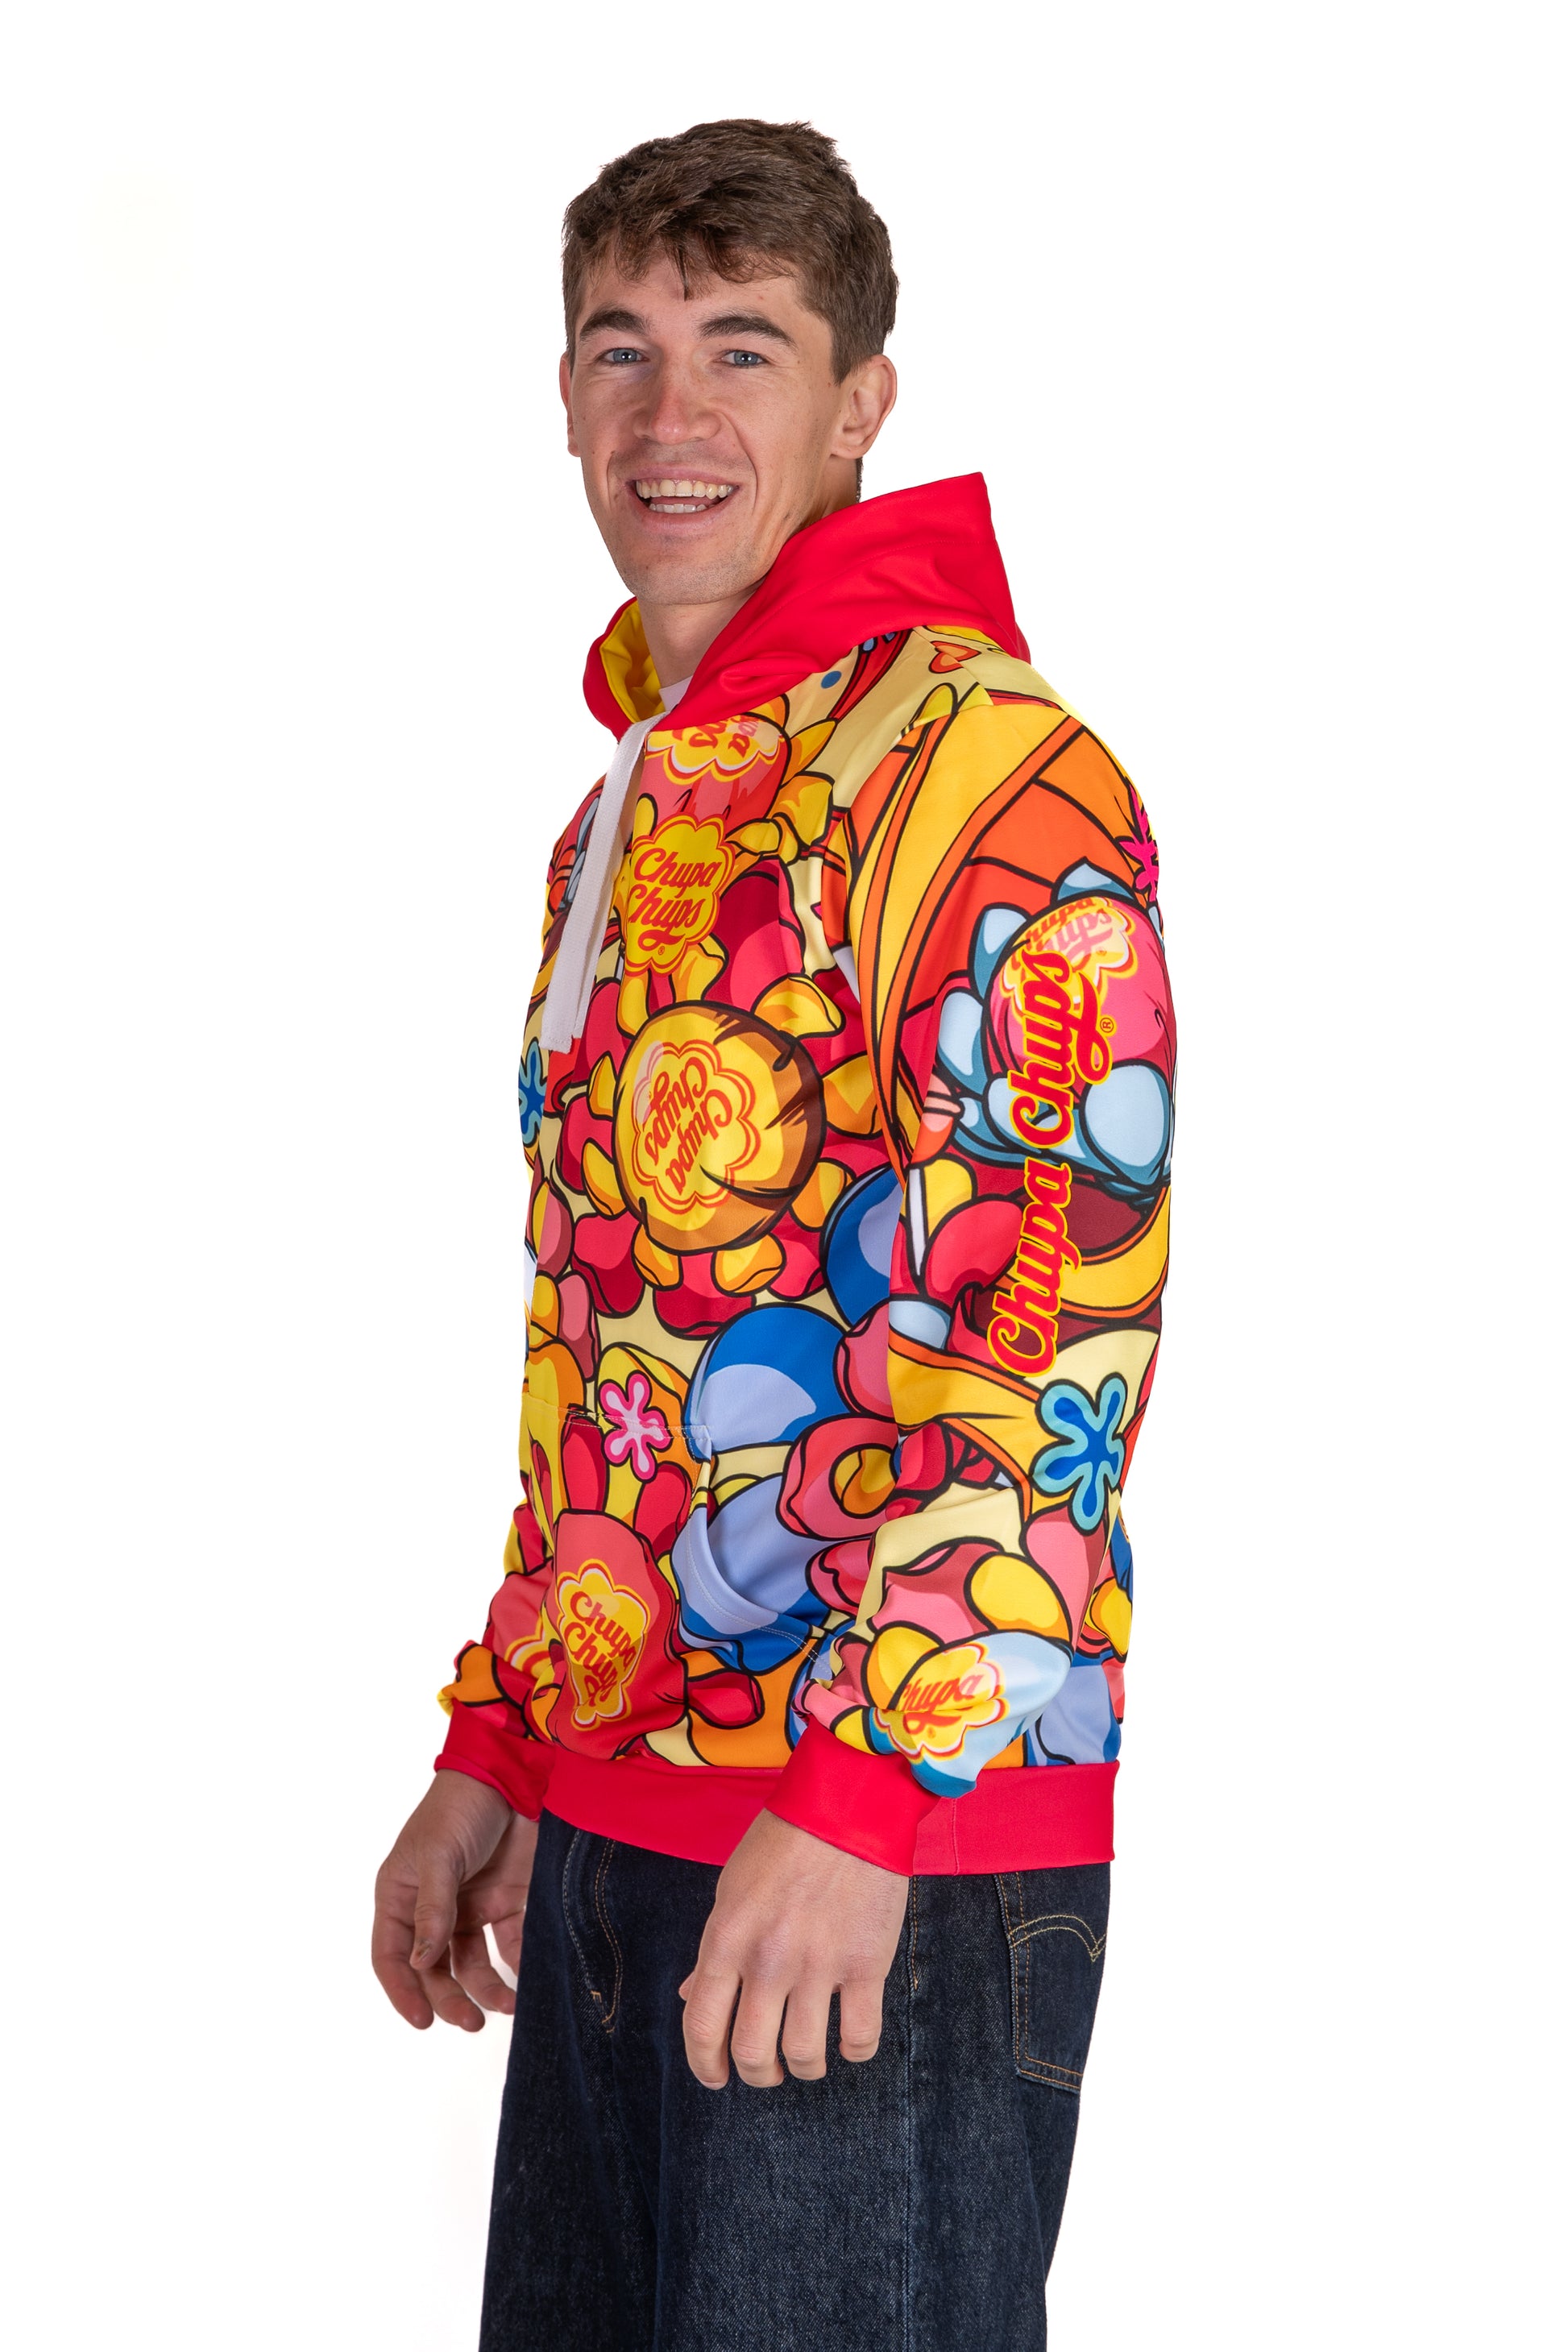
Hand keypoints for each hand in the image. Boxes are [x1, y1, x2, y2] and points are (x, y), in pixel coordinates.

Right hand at [372, 1772, 536, 2031]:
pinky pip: (509, 1943)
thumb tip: (422, 1962)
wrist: (514, 1775)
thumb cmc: (460, 1806)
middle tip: (471, 2022)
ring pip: (471, 1963)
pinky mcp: (507, 1899)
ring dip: (486, 1988)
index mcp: (401, 1895)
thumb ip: (433, 1910)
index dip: (403, 1990)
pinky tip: (528, 1978)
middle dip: (449, 1997)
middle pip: (433, 1967)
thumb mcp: (439, 1855)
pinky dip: (518, 1963)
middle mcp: (433, 1907)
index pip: (392, 1955)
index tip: (422, 2020)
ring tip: (509, 2005)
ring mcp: (470, 1905)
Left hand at [679, 1811, 907, 2088]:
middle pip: (752, 2053)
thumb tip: (693, 1997)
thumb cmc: (785, 1839)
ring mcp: (819, 1965)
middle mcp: (768, 1960)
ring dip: (805, 2066)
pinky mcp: (868, 1965)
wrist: (849, 1802)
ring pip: (805, 2055)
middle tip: (768, 2068)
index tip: (716, 2077)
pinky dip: (853, 2052)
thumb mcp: (732, 1888)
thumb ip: (714, 1949)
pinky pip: (860, 2038)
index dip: (705, 2065)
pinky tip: (849, 2041)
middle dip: (758, 2073)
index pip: (702, 2026)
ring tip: (808, 2056)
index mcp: (726, 1939)